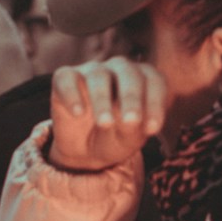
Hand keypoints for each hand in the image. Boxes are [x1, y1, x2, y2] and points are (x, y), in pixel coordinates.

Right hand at [49, 59, 165, 172]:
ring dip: (102, 99)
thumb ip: (133, 128)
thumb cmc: (115, 138)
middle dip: (131, 97)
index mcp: (143, 80)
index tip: (152, 129)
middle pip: (128, 72)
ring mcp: (92, 71)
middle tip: (130, 121)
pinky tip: (78, 113)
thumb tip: (128, 120)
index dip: (155, 103)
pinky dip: (72, 94)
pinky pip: (67, 78)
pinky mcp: (65, 78)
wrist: (85, 150)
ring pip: (98, 75)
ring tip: (105, 123)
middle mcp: (119, 70)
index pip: (154, 81)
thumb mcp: (128, 139)